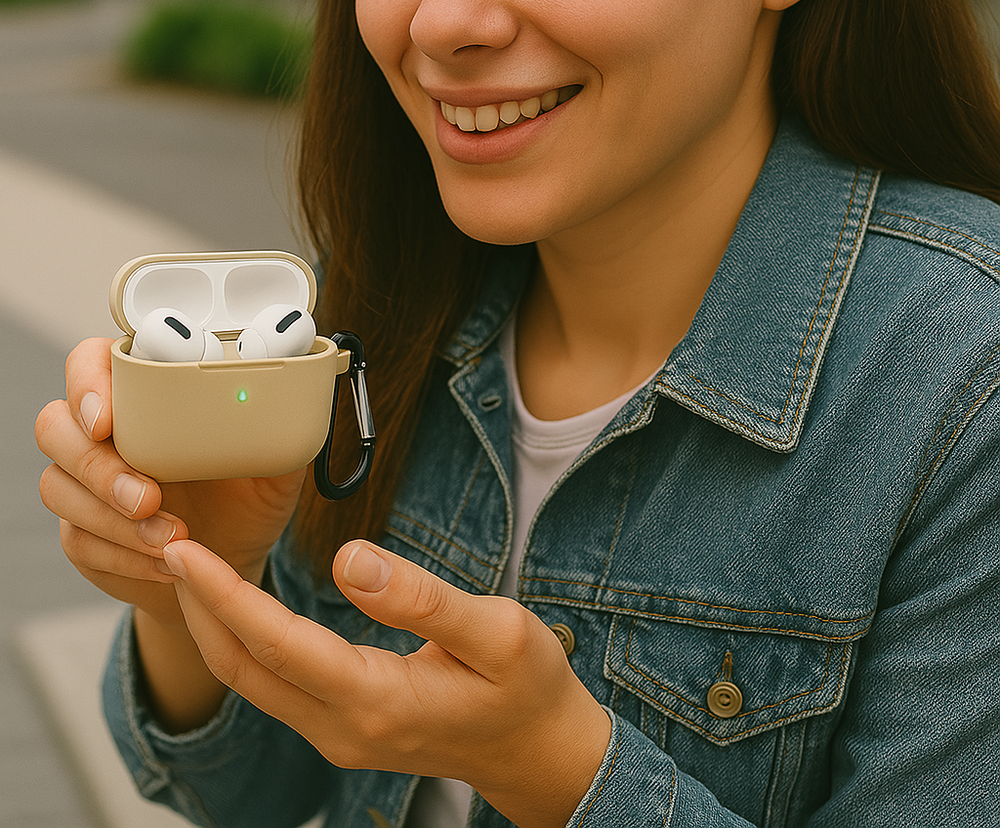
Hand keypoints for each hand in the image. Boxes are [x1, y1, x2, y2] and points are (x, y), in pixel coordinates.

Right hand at [35, 338, 304, 628]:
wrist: (230, 564)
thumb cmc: (248, 500)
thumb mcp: (274, 466)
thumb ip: (277, 430)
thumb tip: (290, 396)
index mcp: (148, 396)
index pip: (91, 363)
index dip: (87, 385)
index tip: (108, 421)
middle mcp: (106, 433)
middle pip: (56, 426)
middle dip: (97, 466)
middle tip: (149, 497)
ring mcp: (84, 483)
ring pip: (58, 486)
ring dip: (112, 518)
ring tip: (170, 539)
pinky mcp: (80, 532)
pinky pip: (76, 539)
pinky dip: (121, 555)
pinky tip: (162, 562)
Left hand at [161, 538, 612, 827]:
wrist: (540, 751)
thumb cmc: (527, 688)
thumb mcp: (497, 632)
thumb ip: (421, 598)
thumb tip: (348, 559)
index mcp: (377, 700)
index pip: (276, 643)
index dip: (223, 593)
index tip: (184, 548)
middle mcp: (342, 727)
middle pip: (242, 668)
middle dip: (199, 607)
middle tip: (170, 543)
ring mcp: (338, 734)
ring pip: (251, 680)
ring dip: (216, 623)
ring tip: (195, 565)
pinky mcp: (343, 726)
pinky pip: (273, 683)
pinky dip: (244, 639)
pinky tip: (242, 602)